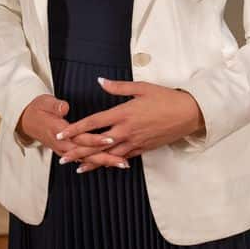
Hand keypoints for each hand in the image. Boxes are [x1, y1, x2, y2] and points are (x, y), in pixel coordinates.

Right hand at [16, 95, 130, 168]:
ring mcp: (64, 149)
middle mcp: (62, 143)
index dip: (95, 139)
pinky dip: (96, 162)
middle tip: (123, 160)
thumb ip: (55, 105)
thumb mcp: (44, 102)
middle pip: (86, 153)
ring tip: (122, 164)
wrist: (26, 121)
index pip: (80, 137)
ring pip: (86, 158)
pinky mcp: (66, 151)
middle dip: (105, 157)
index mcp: (58, 130)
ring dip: (104, 162)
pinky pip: (83, 159)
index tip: (110, 138)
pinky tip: (109, 164)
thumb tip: (64, 107)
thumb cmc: (38, 109)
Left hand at [55, 78, 203, 172]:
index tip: (61, 133)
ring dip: (92, 162)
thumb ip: (118, 87)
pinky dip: (110, 163)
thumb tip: (100, 81)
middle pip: (97, 144)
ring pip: (108, 155)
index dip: (75, 129)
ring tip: (76, 167)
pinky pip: (123, 158)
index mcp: (123, 113)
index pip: (93, 123)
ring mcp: (135, 142)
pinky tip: (102, 166)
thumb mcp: (142, 88)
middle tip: (61, 157)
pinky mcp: (143, 149)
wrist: (189, 114)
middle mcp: (126, 130)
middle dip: (77, 151)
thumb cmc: (165, 98)